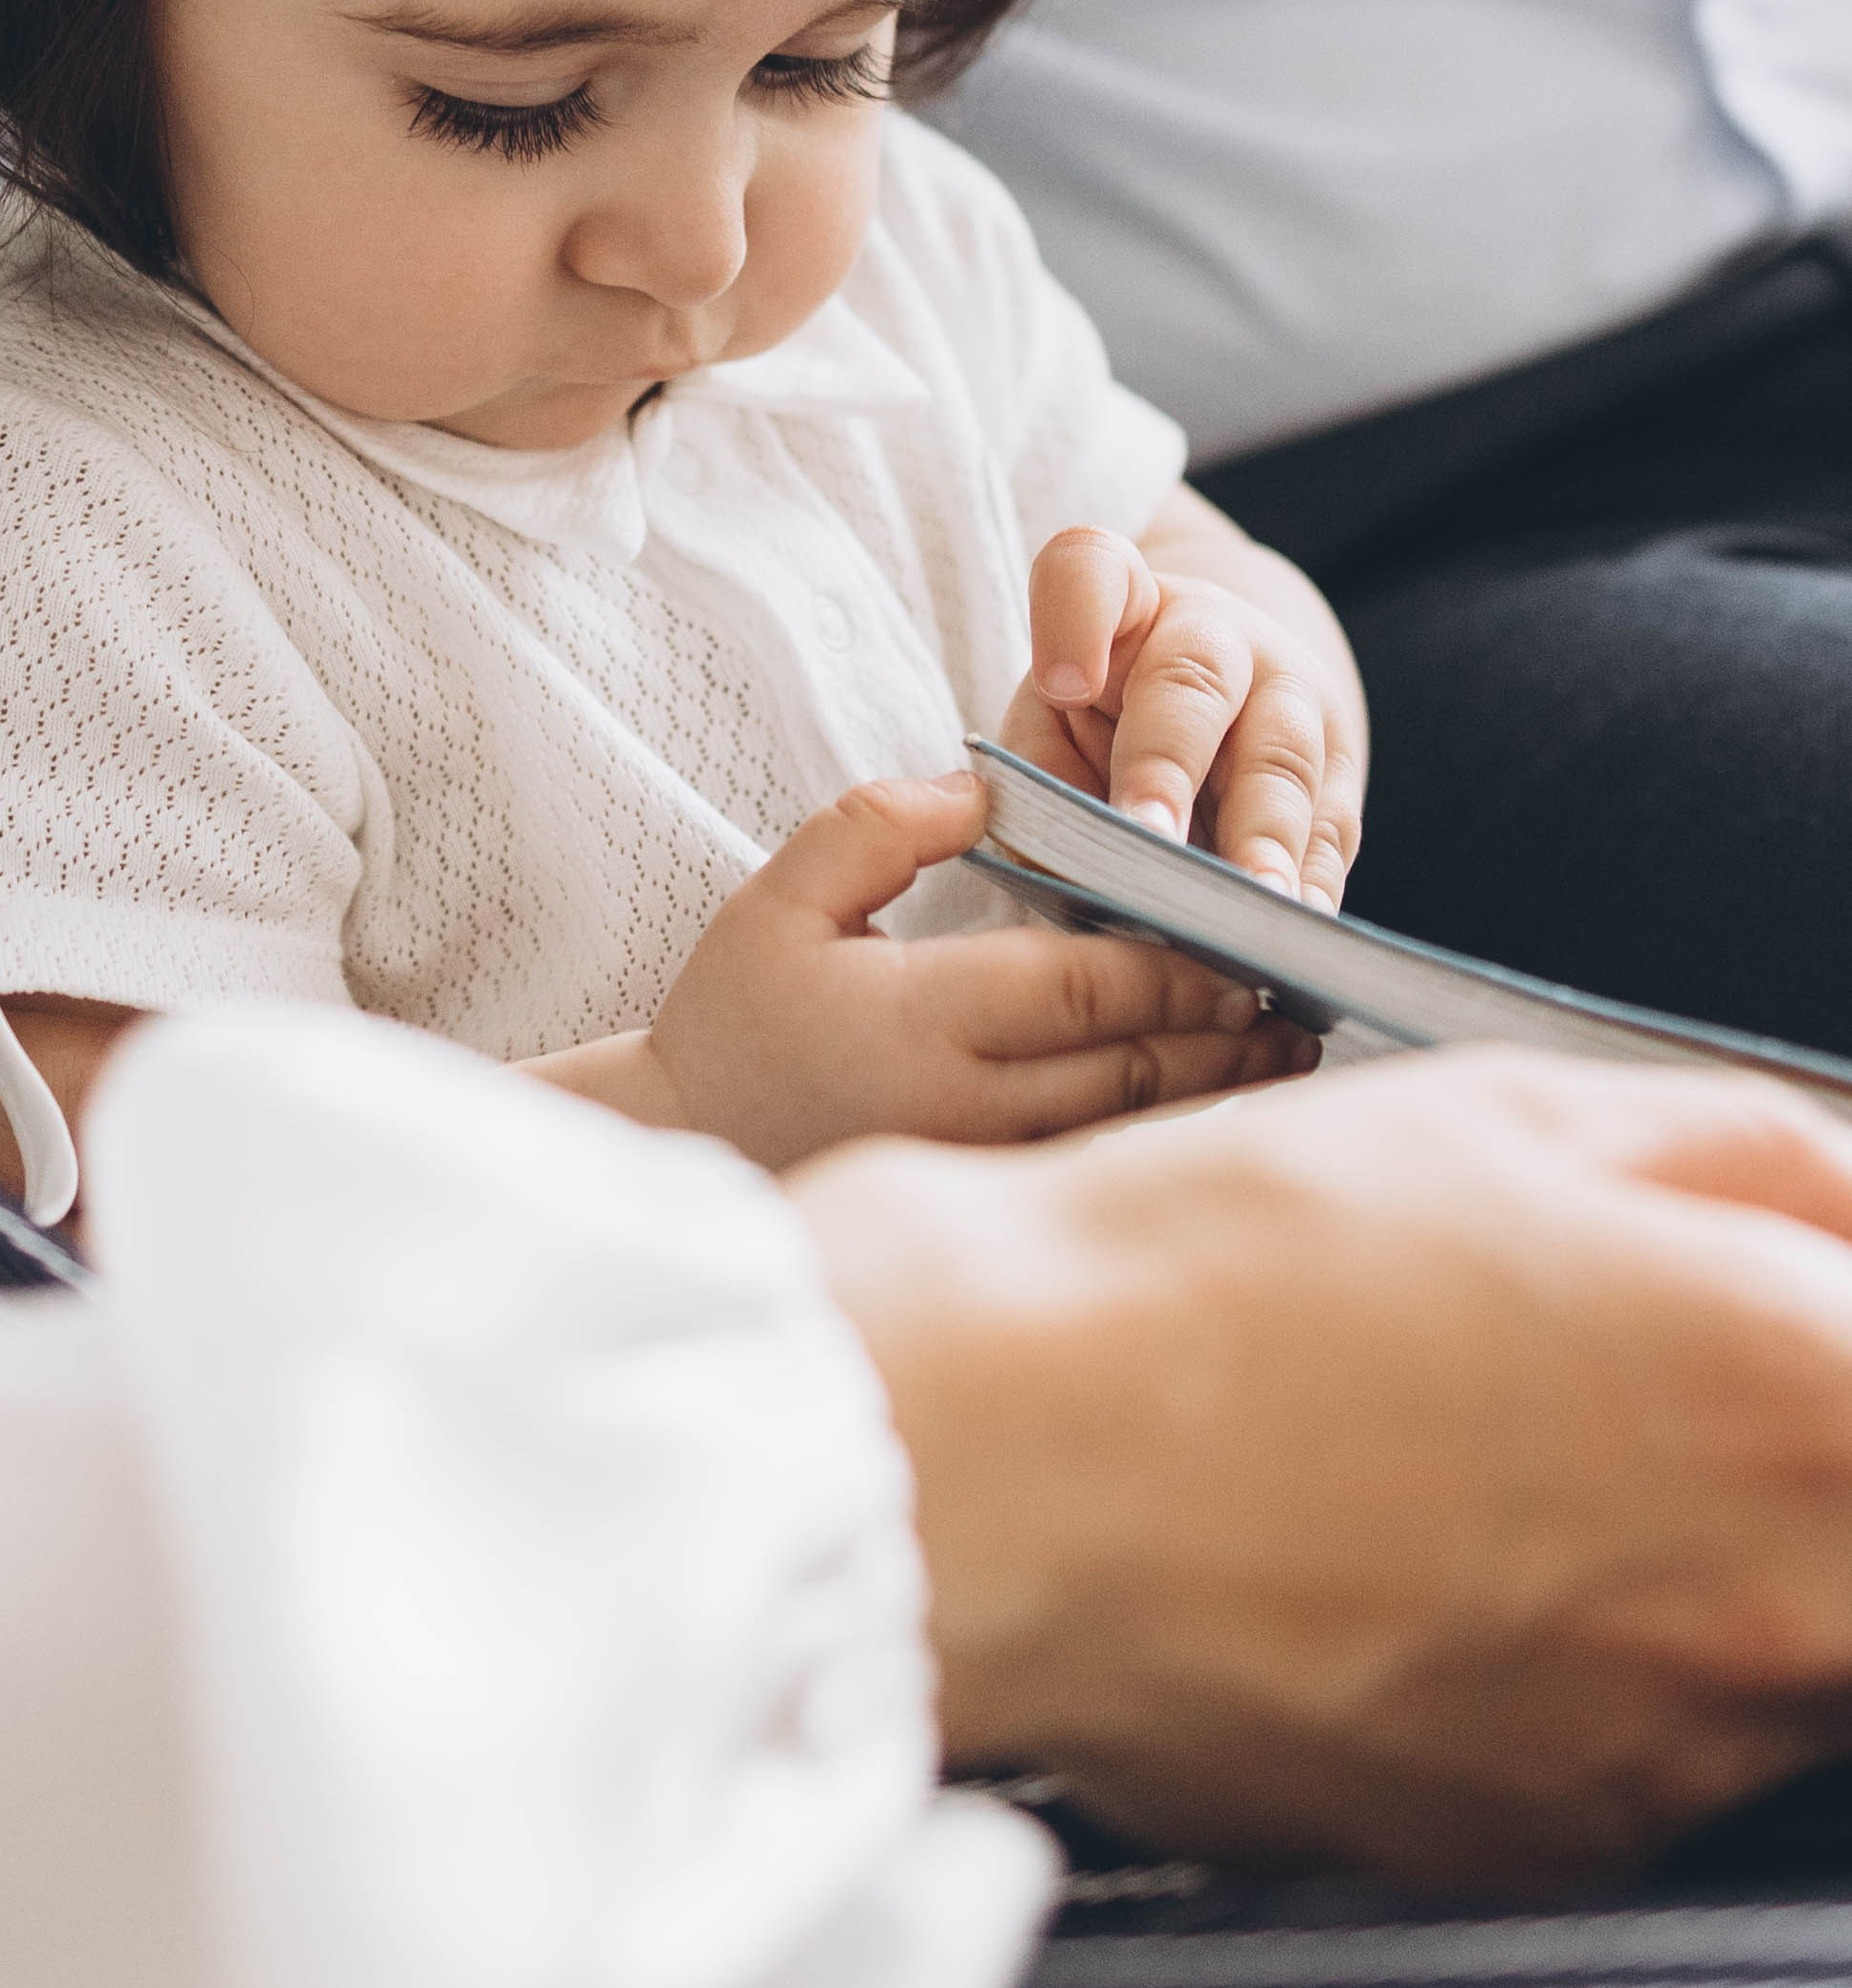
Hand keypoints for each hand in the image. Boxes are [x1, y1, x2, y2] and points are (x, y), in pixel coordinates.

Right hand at [642, 770, 1312, 1171]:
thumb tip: (987, 784)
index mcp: (923, 1016)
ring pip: (1130, 1128)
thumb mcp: (783, 896)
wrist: (687, 1146)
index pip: (1088, 988)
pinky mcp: (979, 1202)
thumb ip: (880, 825)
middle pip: (1133, 1064)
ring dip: (1218, 1090)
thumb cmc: (738, 1013)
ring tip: (1289, 1052)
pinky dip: (1166, 1137)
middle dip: (1226, 1028)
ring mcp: (977, 1166)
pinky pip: (1095, 1168)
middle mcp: (965, 1104)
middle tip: (1301, 993)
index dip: (1179, 965)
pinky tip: (1216, 1108)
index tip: (1246, 936)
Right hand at [799, 1051, 1851, 1886]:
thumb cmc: (1227, 1269)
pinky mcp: (1536, 1847)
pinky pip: (1627, 1747)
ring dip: (1686, 1566)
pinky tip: (1408, 1557)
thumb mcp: (1513, 1110)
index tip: (1771, 1305)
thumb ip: (1759, 1159)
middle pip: (1849, 1542)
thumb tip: (1846, 1197)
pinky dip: (1561, 1666)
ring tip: (1478, 1458)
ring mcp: (1664, 1754)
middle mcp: (1778, 1609)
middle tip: (1628, 1383)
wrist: (1000, 1460)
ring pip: (1769, 1654)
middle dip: (1782, 1457)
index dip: (1828, 1325)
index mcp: (1803, 1393)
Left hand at [1006, 504, 1363, 904]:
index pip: (1091, 573)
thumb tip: (1053, 874)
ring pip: (1282, 759)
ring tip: (1248, 905)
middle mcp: (1214, 635)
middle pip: (1195, 685)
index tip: (1059, 682)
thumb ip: (1039, 781)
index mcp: (1123, 606)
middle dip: (1171, 767)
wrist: (1227, 688)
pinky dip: (1315, 883)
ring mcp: (1291, 695)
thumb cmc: (1108, 716)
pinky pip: (1333, 827)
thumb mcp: (1051, 724)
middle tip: (1151, 840)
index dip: (1075, 620)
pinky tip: (1296, 932)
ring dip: (1264, 839)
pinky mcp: (1339, 768)